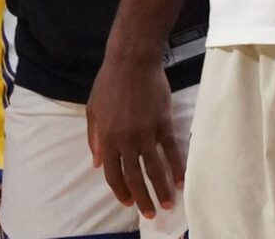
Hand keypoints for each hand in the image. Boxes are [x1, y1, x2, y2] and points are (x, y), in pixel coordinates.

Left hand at [87, 51, 181, 218]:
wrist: (132, 61)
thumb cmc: (109, 82)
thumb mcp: (93, 109)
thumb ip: (95, 138)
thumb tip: (97, 162)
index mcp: (107, 138)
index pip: (113, 173)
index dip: (120, 190)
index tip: (128, 202)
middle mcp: (126, 140)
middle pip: (134, 177)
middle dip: (142, 198)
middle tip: (150, 214)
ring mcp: (146, 133)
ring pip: (155, 169)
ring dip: (161, 190)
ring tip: (167, 205)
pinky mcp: (163, 124)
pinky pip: (172, 151)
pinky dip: (177, 168)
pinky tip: (181, 181)